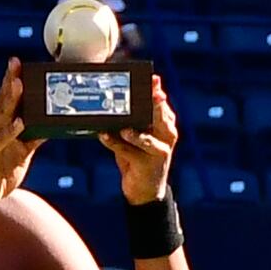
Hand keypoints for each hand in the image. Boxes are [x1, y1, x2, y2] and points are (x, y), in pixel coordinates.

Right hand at [0, 56, 39, 213]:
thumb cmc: (0, 172)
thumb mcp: (22, 153)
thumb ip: (33, 138)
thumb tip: (50, 127)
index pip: (5, 98)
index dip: (11, 79)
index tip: (18, 63)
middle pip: (2, 100)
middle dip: (10, 80)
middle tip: (16, 63)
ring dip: (10, 99)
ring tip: (19, 83)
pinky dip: (9, 131)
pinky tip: (19, 123)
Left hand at [104, 67, 177, 202]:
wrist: (144, 190)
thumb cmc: (138, 156)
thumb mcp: (137, 135)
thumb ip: (132, 119)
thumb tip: (113, 98)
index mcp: (165, 124)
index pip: (161, 103)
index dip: (156, 90)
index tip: (152, 79)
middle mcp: (167, 135)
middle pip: (159, 116)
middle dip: (153, 104)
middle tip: (147, 94)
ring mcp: (160, 151)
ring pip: (146, 138)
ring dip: (134, 133)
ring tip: (123, 128)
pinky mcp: (148, 165)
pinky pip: (129, 152)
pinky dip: (115, 144)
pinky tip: (103, 136)